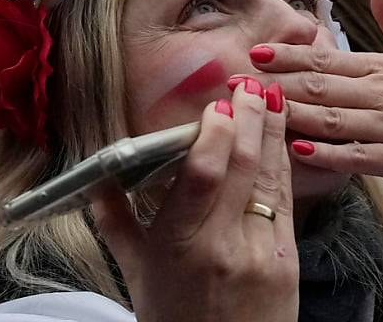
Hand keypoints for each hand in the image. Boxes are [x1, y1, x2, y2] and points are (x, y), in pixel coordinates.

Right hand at [93, 81, 298, 321]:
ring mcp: (260, 251)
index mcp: (179, 246)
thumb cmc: (174, 319)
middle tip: (249, 84)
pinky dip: (283, 162)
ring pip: (270, 177)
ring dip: (272, 131)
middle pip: (242, 167)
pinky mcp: (287, 257)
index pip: (202, 178)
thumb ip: (115, 222)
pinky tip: (281, 136)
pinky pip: (284, 199)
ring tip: (271, 95)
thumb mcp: (135, 273)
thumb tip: (95, 180)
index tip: (216, 106)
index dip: (214, 135)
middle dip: (249, 118)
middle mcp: (223, 245)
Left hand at [244, 0, 382, 188]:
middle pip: (319, 86)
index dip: (288, 54)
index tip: (256, 51)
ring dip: (291, 114)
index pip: (326, 57)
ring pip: (332, 120)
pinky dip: (327, 153)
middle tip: (235, 83)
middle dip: (275, 84)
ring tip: (256, 111)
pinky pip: (357, 157)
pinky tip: (299, 148)